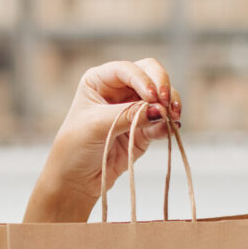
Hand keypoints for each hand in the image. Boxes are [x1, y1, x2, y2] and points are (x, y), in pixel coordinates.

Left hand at [25, 59, 181, 222]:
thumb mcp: (96, 126)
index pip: (127, 69)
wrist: (76, 179)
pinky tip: (171, 129)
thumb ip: (128, 115)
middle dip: (162, 85)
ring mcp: (134, 108)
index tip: (152, 96)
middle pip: (151, 73)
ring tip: (173, 118)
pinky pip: (163, 121)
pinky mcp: (145, 129)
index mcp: (100, 80)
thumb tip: (160, 110)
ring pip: (162, 96)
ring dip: (170, 104)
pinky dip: (169, 123)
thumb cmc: (75, 147)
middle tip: (167, 104)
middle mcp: (119, 89)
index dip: (143, 79)